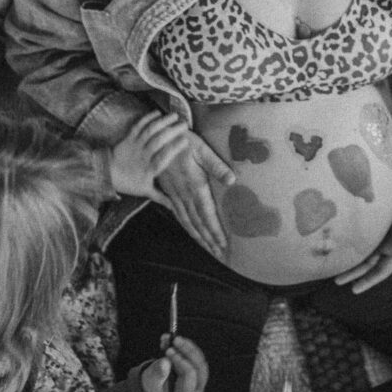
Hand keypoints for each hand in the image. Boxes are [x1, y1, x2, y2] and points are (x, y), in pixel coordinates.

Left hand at [109, 111, 188, 198]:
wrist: (106, 174)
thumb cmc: (128, 183)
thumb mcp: (145, 191)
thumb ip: (162, 197)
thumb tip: (176, 207)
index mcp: (148, 169)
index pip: (163, 158)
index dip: (174, 149)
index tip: (186, 141)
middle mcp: (142, 156)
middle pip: (158, 141)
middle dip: (172, 131)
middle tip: (185, 124)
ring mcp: (134, 145)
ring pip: (149, 131)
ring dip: (162, 122)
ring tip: (175, 115)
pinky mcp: (128, 137)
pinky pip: (138, 126)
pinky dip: (147, 118)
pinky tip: (157, 113)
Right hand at [140, 335, 208, 391]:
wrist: (157, 386)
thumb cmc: (155, 386)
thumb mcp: (152, 381)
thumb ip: (158, 373)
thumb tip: (165, 362)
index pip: (190, 377)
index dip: (181, 362)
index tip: (169, 351)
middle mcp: (197, 390)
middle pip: (198, 367)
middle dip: (187, 351)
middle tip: (175, 339)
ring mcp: (200, 379)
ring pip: (199, 359)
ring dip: (186, 346)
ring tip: (171, 338)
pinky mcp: (199, 369)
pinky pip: (196, 355)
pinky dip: (185, 345)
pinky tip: (173, 339)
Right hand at [155, 130, 234, 257]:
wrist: (158, 136)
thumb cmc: (183, 140)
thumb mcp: (202, 149)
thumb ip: (217, 165)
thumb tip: (233, 180)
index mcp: (195, 186)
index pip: (207, 215)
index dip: (215, 231)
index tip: (224, 246)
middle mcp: (184, 194)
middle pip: (197, 223)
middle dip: (208, 240)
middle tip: (219, 255)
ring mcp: (174, 194)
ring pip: (187, 221)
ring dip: (198, 237)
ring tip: (208, 249)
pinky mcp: (167, 191)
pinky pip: (177, 214)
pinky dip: (185, 226)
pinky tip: (190, 231)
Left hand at [334, 190, 391, 293]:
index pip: (380, 271)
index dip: (368, 281)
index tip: (354, 290)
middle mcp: (388, 246)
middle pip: (368, 264)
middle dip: (354, 273)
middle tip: (337, 281)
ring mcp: (382, 235)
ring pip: (363, 252)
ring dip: (351, 259)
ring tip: (336, 266)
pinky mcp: (376, 223)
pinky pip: (362, 237)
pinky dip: (353, 243)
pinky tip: (343, 244)